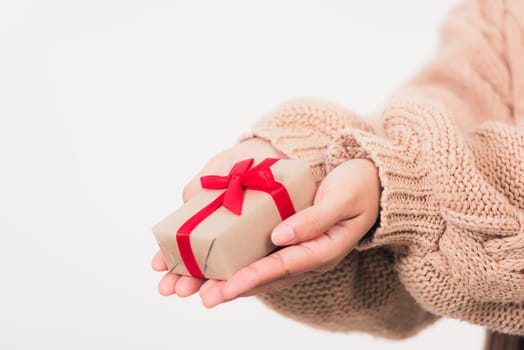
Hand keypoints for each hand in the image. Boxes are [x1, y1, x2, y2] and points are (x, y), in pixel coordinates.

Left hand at [152, 141, 380, 307]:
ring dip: (231, 282)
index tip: (224, 287)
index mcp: (322, 250)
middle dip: (233, 289)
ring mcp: (299, 253)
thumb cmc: (360, 187)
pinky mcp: (291, 243)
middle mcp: (308, 258)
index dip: (252, 278)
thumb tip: (280, 236)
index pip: (281, 268)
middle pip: (266, 278)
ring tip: (201, 290)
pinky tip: (218, 269)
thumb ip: (314, 219)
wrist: (374, 183)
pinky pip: (263, 259)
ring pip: (261, 274)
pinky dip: (240, 266)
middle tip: (202, 297)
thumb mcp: (342, 199)